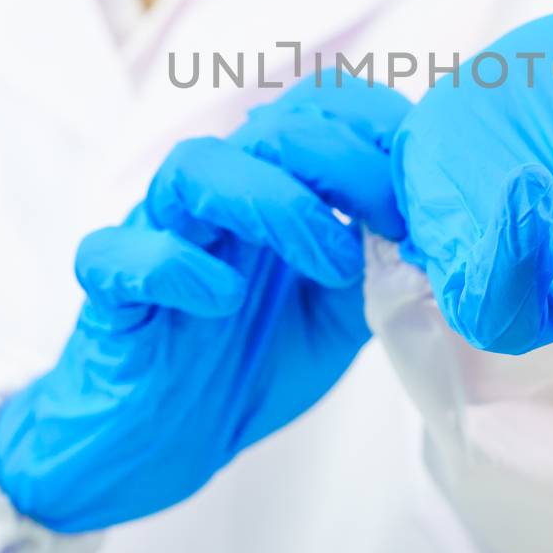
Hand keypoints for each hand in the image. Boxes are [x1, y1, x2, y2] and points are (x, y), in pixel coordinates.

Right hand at [0, 77, 409, 532]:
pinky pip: (118, 251)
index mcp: (273, 185)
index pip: (320, 108)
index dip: (378, 129)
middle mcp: (215, 194)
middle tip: (391, 223)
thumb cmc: (253, 359)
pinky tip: (222, 300)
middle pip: (270, 128)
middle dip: (344, 162)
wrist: (166, 443)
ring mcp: (156, 233)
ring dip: (272, 201)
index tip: (425, 190)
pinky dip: (176, 265)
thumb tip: (444, 234)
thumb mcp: (343, 314)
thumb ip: (383, 266)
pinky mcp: (109, 290)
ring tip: (328, 262)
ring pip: (194, 166)